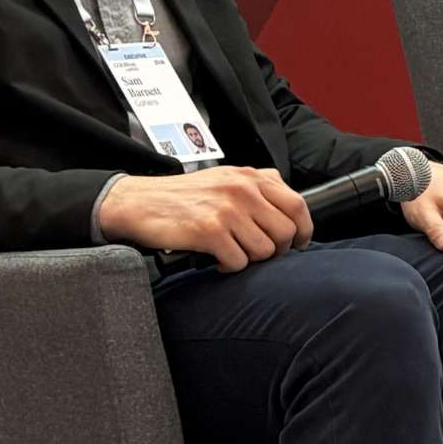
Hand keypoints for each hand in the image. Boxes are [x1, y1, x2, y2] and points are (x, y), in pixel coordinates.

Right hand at [100, 165, 311, 271]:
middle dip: (277, 250)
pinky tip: (216, 259)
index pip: (297, 205)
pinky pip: (238, 262)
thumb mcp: (225, 177)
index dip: (304, 230)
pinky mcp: (209, 231)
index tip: (299, 243)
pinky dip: (229, 267)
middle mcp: (242, 190)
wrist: (138, 202)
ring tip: (232, 253)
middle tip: (259, 254)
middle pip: (285, 231)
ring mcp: (227, 210)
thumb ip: (258, 185)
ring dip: (250, 259)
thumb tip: (290, 206)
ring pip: (264, 250)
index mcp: (250, 176)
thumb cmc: (182, 195)